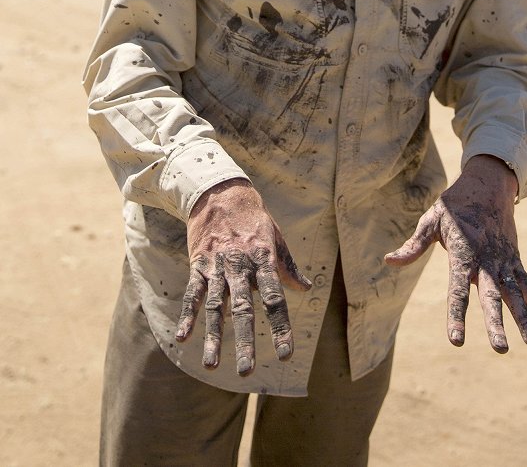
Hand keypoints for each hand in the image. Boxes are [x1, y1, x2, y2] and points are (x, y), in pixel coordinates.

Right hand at [175, 179, 310, 374]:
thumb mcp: (275, 238)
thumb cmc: (253, 219)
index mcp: (264, 260)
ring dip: (214, 336)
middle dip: (246, 341)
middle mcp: (241, 265)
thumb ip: (288, 266)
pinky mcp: (199, 264)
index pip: (275, 299)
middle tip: (247, 372)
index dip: (280, 328)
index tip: (286, 354)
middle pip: (244, 308)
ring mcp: (218, 266)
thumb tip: (305, 288)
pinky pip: (193, 293)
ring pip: (216, 306)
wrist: (221, 192)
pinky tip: (183, 338)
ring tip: (212, 365)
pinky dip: (188, 315)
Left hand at [385, 155, 526, 352]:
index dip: (456, 315)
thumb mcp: (430, 221)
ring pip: (514, 293)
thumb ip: (413, 246)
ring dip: (524, 318)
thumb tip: (388, 261)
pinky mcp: (513, 258)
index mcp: (462, 253)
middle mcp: (485, 259)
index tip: (457, 340)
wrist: (487, 184)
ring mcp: (503, 260)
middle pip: (490, 296)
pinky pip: (526, 283)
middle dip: (496, 323)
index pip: (456, 290)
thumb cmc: (453, 206)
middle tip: (500, 350)